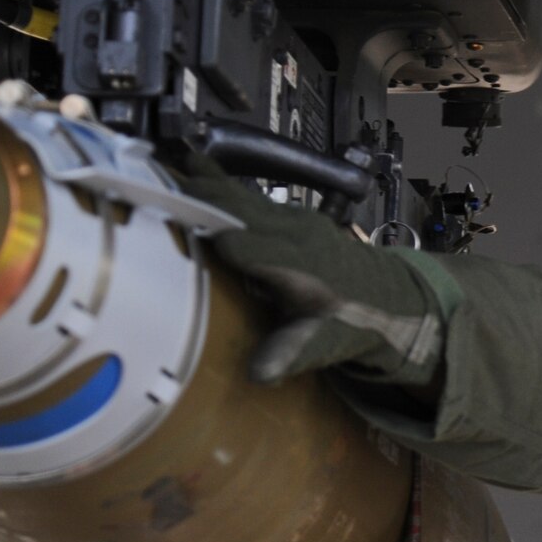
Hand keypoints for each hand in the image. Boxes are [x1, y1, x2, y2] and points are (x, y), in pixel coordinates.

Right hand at [186, 167, 438, 384]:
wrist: (387, 297)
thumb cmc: (350, 322)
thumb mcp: (323, 343)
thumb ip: (290, 353)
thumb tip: (258, 374)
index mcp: (300, 266)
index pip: (249, 245)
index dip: (218, 239)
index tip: (179, 230)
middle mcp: (295, 234)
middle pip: (239, 209)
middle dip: (200, 197)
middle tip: (154, 184)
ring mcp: (293, 219)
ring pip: (241, 195)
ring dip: (204, 183)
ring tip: (162, 166)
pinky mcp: (288, 214)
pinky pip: (247, 195)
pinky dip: (217, 184)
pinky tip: (192, 168)